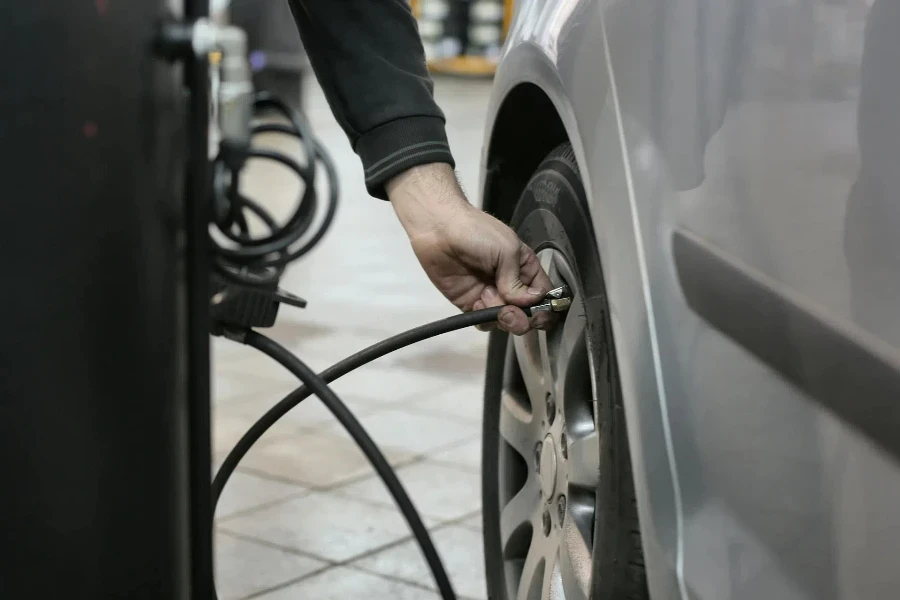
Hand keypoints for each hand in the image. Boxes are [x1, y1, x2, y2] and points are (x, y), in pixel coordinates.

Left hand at [387, 163, 552, 334]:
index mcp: (526, 269)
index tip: (537, 312)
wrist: (439, 231)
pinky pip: (485, 322)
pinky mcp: (471, 304)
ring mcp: (491, 296)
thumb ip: (518, 280)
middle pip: (528, 314)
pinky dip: (484, 319)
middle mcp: (512, 285)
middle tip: (509, 311)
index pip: (544, 295)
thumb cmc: (477, 233)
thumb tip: (527, 304)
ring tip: (489, 298)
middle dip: (522, 318)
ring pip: (507, 321)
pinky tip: (477, 302)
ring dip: (502, 317)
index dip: (545, 308)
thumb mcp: (506, 250)